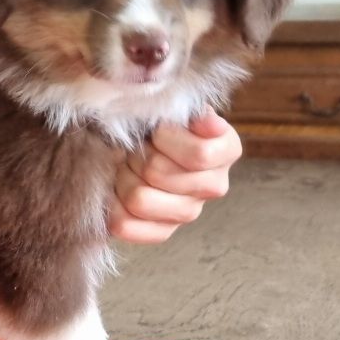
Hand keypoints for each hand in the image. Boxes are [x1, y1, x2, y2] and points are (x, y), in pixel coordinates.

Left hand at [108, 106, 241, 243]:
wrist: (141, 143)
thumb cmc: (158, 123)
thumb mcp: (173, 108)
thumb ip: (191, 112)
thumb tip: (207, 123)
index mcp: (226, 150)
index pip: (198, 154)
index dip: (165, 139)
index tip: (156, 131)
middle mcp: (214, 185)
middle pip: (160, 173)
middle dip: (138, 155)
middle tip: (135, 149)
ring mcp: (189, 212)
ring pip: (139, 199)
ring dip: (123, 177)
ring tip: (126, 167)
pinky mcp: (162, 231)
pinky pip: (126, 225)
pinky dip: (113, 205)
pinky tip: (117, 191)